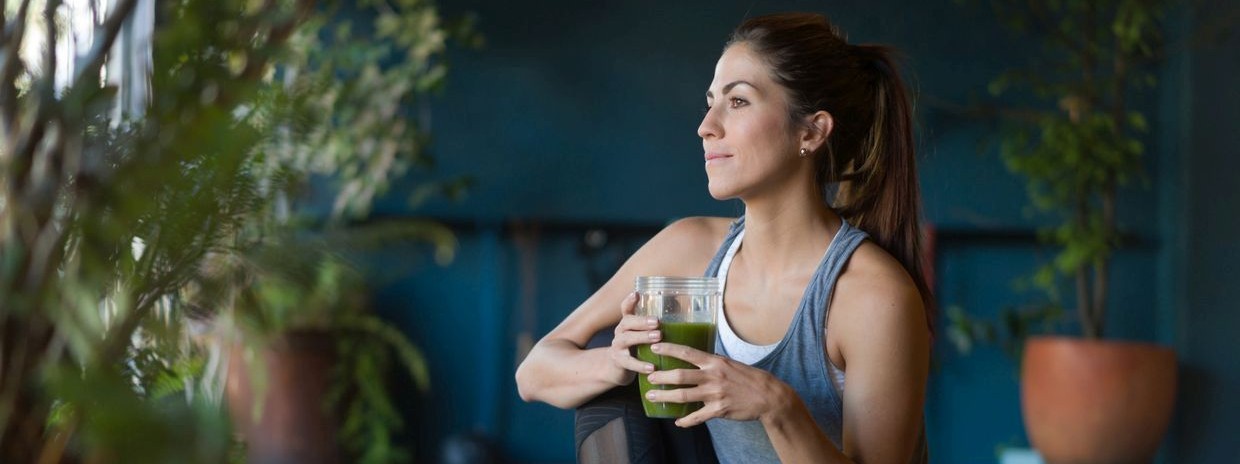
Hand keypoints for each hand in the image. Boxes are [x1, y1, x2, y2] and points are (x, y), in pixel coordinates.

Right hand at [605, 292, 659, 385]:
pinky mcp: (619, 362)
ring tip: (658, 338)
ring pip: (626, 339)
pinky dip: (640, 365)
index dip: (629, 301)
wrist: (617, 368)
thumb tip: (680, 308)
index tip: (636, 294)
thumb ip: (656, 324)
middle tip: (657, 321)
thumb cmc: (636, 347)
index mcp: (627, 323)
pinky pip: (629, 363)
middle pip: (627, 322)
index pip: (626, 308)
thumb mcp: (643, 334)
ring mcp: (618, 346)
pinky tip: (652, 367)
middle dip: (642, 321)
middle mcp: (620, 332)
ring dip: (642, 337)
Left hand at [643, 342, 793, 427]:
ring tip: (652, 396)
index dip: (669, 349)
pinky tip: (678, 422)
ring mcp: (715, 394)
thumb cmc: (749, 378)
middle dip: (661, 376)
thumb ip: (712, 362)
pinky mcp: (719, 410)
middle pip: (680, 376)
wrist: (768, 396)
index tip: (654, 346)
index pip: (687, 353)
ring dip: (665, 396)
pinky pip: (697, 417)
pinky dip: (686, 421)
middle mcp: (713, 376)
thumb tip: (696, 359)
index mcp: (715, 362)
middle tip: (648, 376)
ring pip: (683, 396)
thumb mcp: (730, 364)